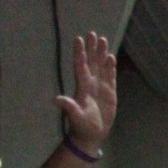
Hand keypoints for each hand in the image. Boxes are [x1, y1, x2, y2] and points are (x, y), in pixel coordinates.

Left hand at [55, 33, 117, 150]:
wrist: (91, 134)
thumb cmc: (82, 126)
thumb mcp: (75, 117)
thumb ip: (68, 107)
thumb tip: (56, 99)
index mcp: (82, 86)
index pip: (80, 66)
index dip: (80, 53)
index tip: (79, 39)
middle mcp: (90, 83)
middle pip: (91, 62)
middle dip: (92, 48)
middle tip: (93, 33)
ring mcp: (100, 87)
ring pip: (101, 66)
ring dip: (101, 53)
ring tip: (103, 40)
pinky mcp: (109, 92)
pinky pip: (110, 76)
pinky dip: (110, 67)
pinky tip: (111, 57)